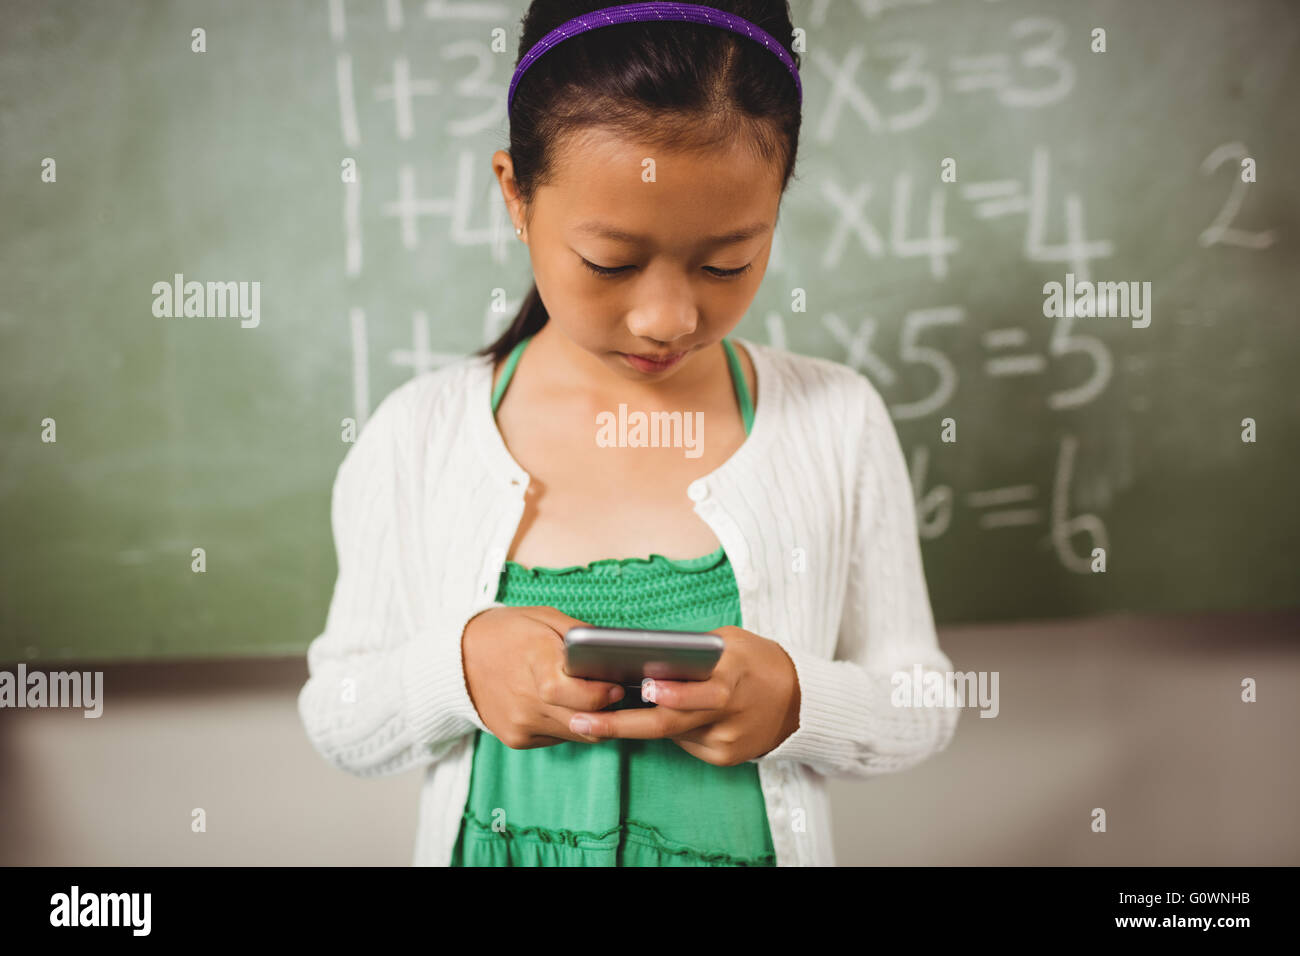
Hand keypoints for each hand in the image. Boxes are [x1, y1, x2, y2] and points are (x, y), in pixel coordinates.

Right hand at [461, 605, 623, 748]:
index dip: (604, 694)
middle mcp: (527, 700)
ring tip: (592, 698)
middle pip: (585, 720)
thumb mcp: (546, 618)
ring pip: (576, 733)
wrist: (458, 659)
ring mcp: (520, 724)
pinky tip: (563, 705)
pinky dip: (568, 724)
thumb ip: (580, 636)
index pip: (580, 695)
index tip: (617, 685)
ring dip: (591, 720)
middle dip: (606, 710)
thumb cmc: (508, 632)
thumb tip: (613, 652)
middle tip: (613, 693)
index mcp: (537, 663)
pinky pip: (557, 738)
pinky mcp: (516, 739)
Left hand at [566, 625, 800, 765]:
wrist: (799, 701)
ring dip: (636, 723)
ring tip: (592, 719)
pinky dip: (668, 729)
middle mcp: (727, 712)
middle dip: (619, 725)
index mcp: (732, 676)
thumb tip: (645, 657)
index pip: (698, 690)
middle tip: (581, 722)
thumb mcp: (731, 643)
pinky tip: (649, 716)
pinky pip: (685, 742)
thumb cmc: (755, 662)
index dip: (670, 693)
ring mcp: (725, 740)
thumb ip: (693, 653)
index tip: (642, 687)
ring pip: (671, 733)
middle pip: (668, 723)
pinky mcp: (724, 758)